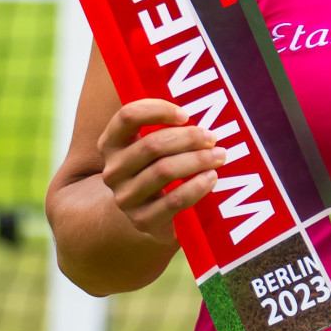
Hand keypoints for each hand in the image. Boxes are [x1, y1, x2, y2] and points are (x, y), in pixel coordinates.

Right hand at [97, 98, 226, 242]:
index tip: (186, 115)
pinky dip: (197, 187)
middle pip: (153, 144)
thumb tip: (205, 113)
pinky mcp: (143, 220)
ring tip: (219, 156)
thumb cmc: (156, 171)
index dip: (159, 110)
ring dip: (197, 160)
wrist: (147, 217)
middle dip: (189, 138)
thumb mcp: (152, 150)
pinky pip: (174, 200)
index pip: (128, 116)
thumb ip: (166, 129)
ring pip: (164, 171)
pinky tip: (211, 178)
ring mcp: (125, 197)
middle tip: (212, 137)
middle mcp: (113, 170)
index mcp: (111, 144)